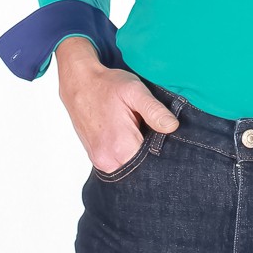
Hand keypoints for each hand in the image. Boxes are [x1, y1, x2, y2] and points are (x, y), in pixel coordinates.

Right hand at [55, 40, 179, 171]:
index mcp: (121, 146)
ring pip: (131, 167)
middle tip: (151, 130)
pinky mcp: (97, 159)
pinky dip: (128, 154)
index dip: (164, 150)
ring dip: (140, 154)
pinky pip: (119, 164)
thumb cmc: (107, 86)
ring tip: (139, 131)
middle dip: (152, 154)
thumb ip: (154, 111)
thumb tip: (173, 127)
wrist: (80, 84)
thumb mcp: (135, 91)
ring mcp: (100, 162)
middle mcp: (108, 160)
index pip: (153, 163)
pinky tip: (129, 136)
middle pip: (142, 168)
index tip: (164, 135)